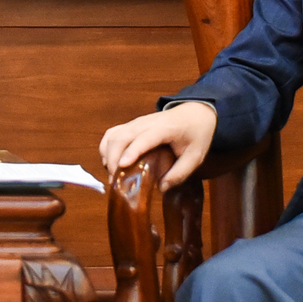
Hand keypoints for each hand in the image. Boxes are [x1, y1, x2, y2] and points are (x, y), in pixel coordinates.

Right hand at [98, 101, 215, 190]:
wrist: (196, 113)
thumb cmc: (196, 134)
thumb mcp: (195, 156)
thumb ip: (180, 173)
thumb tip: (161, 188)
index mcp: (165, 128)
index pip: (144, 138)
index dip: (132, 151)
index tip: (121, 166)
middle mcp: (146, 123)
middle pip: (122, 137)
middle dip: (113, 158)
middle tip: (115, 181)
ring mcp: (136, 123)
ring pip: (113, 135)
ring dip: (107, 154)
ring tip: (112, 174)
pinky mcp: (131, 125)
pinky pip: (112, 134)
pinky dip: (106, 147)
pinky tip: (109, 162)